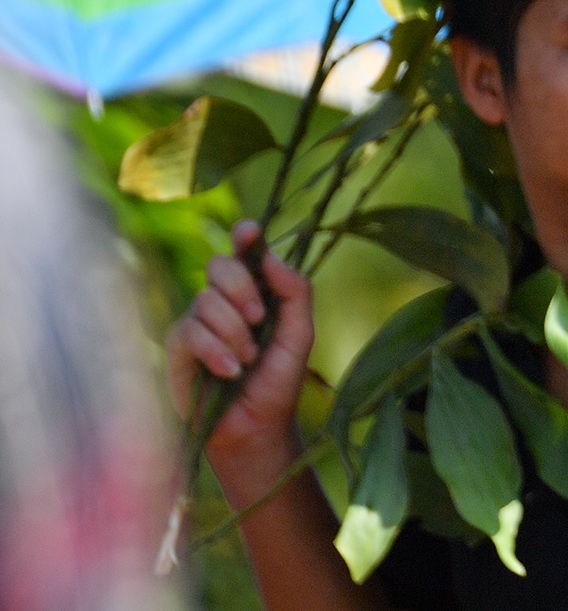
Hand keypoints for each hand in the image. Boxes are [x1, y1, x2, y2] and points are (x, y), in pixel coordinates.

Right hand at [166, 221, 314, 471]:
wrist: (256, 426)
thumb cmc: (279, 379)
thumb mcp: (300, 334)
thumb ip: (294, 292)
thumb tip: (271, 256)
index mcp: (255, 292)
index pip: (245, 254)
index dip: (244, 237)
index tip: (248, 231)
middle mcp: (223, 301)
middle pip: (219, 265)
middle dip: (242, 288)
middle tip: (258, 319)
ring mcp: (198, 322)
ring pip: (206, 300)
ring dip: (234, 332)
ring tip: (247, 361)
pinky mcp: (177, 348)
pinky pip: (189, 331)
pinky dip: (215, 350)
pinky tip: (229, 371)